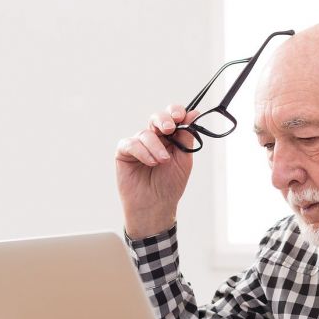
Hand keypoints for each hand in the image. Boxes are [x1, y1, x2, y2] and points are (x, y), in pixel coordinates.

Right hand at [115, 104, 198, 238]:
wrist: (155, 205)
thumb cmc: (169, 186)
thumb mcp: (183, 160)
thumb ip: (186, 136)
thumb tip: (193, 113)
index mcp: (170, 138)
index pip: (172, 117)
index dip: (175, 112)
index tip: (180, 116)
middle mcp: (154, 139)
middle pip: (157, 117)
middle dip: (163, 120)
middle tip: (169, 129)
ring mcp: (138, 145)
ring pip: (145, 133)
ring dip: (156, 146)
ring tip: (162, 162)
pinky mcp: (124, 153)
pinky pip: (131, 144)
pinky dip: (142, 152)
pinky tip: (150, 163)